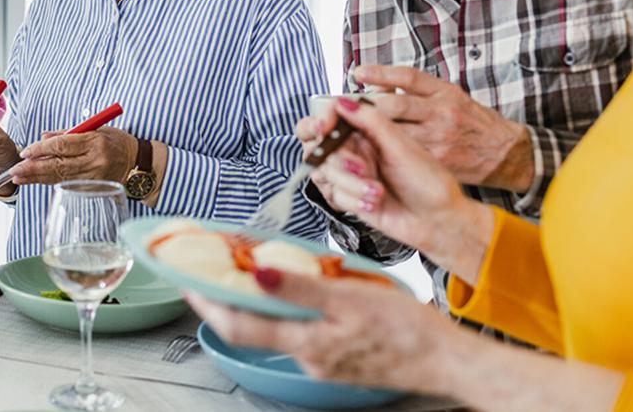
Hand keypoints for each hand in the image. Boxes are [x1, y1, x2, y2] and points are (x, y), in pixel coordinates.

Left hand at [7, 126, 136, 185]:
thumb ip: (68, 133)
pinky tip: (35, 181)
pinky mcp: (91, 188)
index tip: (26, 151)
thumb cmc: (116, 142)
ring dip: (36, 178)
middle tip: (15, 170)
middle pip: (58, 165)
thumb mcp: (95, 129)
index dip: (41, 149)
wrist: (137, 163)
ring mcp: (92, 177)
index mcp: (94, 142)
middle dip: (33, 168)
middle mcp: (93, 161)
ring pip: (59, 178)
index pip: (62, 145)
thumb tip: (43, 138)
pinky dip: (49, 182)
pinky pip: (66, 184)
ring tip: (18, 178)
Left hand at [182, 271, 466, 393]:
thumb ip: (300, 288)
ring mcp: (321, 362)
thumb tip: (254, 274)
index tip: (184, 280)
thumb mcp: (352, 297)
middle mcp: (307, 359)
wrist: (449, 361)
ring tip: (245, 270)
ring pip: (275, 328)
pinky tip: (292, 290)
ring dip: (256, 302)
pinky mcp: (336, 359)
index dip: (206, 302)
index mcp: (307, 343)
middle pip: (250, 328)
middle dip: (224, 299)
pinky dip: (286, 310)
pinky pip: (300, 332)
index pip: (237, 325)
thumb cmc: (408, 329)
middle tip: (207, 270)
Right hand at [307, 98, 492, 277]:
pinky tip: (375, 203)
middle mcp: (360, 151)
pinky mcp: (352, 198)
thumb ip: (372, 122)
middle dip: (339, 160)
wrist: (438, 221)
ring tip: (376, 191)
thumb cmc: (430, 184)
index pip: (335, 117)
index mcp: (372, 133)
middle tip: (360, 168)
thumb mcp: (402, 147)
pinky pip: (336, 196)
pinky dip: (354, 201)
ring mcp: (355, 175)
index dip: (324, 119)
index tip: (324, 126)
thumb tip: (344, 101)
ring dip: (351, 184)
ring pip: (327, 173)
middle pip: (324, 147)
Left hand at [346, 65, 533, 190]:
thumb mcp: (450, 97)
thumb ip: (417, 92)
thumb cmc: (473, 122)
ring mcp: (439, 138)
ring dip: (369, 132)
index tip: (358, 72)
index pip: (408, 77)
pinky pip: (404, 155)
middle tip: (347, 108)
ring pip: (394, 132)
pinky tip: (370, 151)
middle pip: (394, 106)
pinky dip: (384, 153)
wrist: (505, 152)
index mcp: (444, 92)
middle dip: (366, 107)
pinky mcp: (438, 160)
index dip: (380, 73)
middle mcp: (442, 112)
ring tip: (352, 129)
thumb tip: (379, 87)